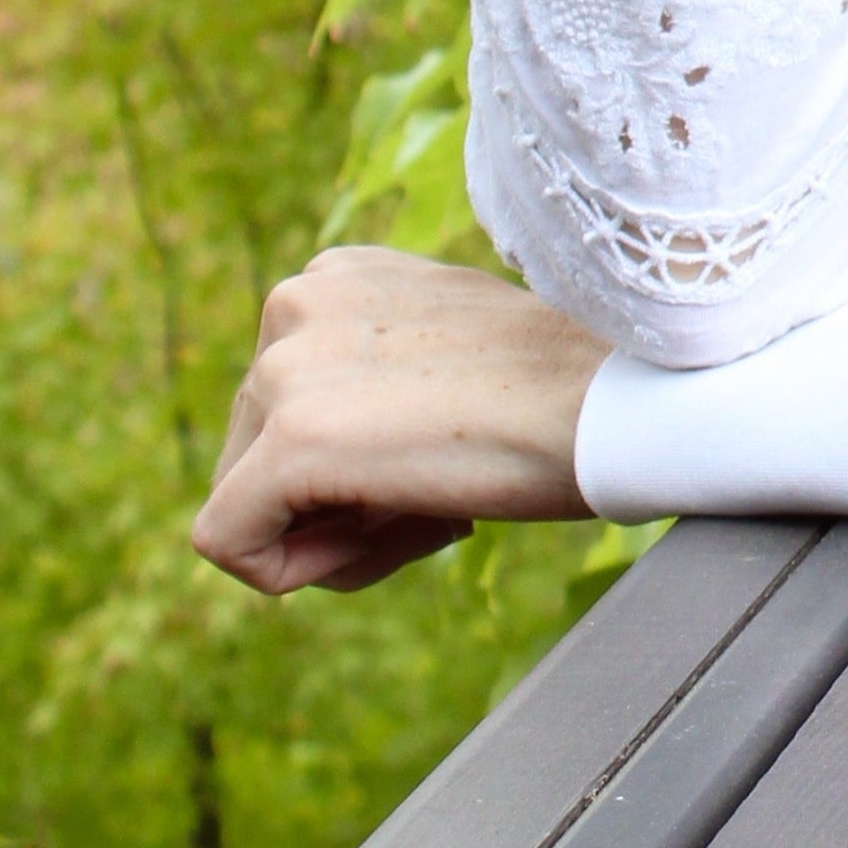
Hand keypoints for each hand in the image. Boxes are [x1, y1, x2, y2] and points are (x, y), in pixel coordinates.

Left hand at [194, 250, 612, 599]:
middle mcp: (293, 303)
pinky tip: (393, 540)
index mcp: (331, 276)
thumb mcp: (445, 348)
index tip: (437, 455)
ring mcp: (284, 369)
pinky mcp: (290, 443)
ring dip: (333, 533)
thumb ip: (375, 374)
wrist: (619, 400)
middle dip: (333, 500)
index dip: (349, 463)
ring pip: (245, 501)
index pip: (283, 404)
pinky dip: (295, 571)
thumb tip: (332, 451)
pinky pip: (228, 542)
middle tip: (440, 492)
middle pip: (253, 452)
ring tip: (433, 505)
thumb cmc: (563, 387)